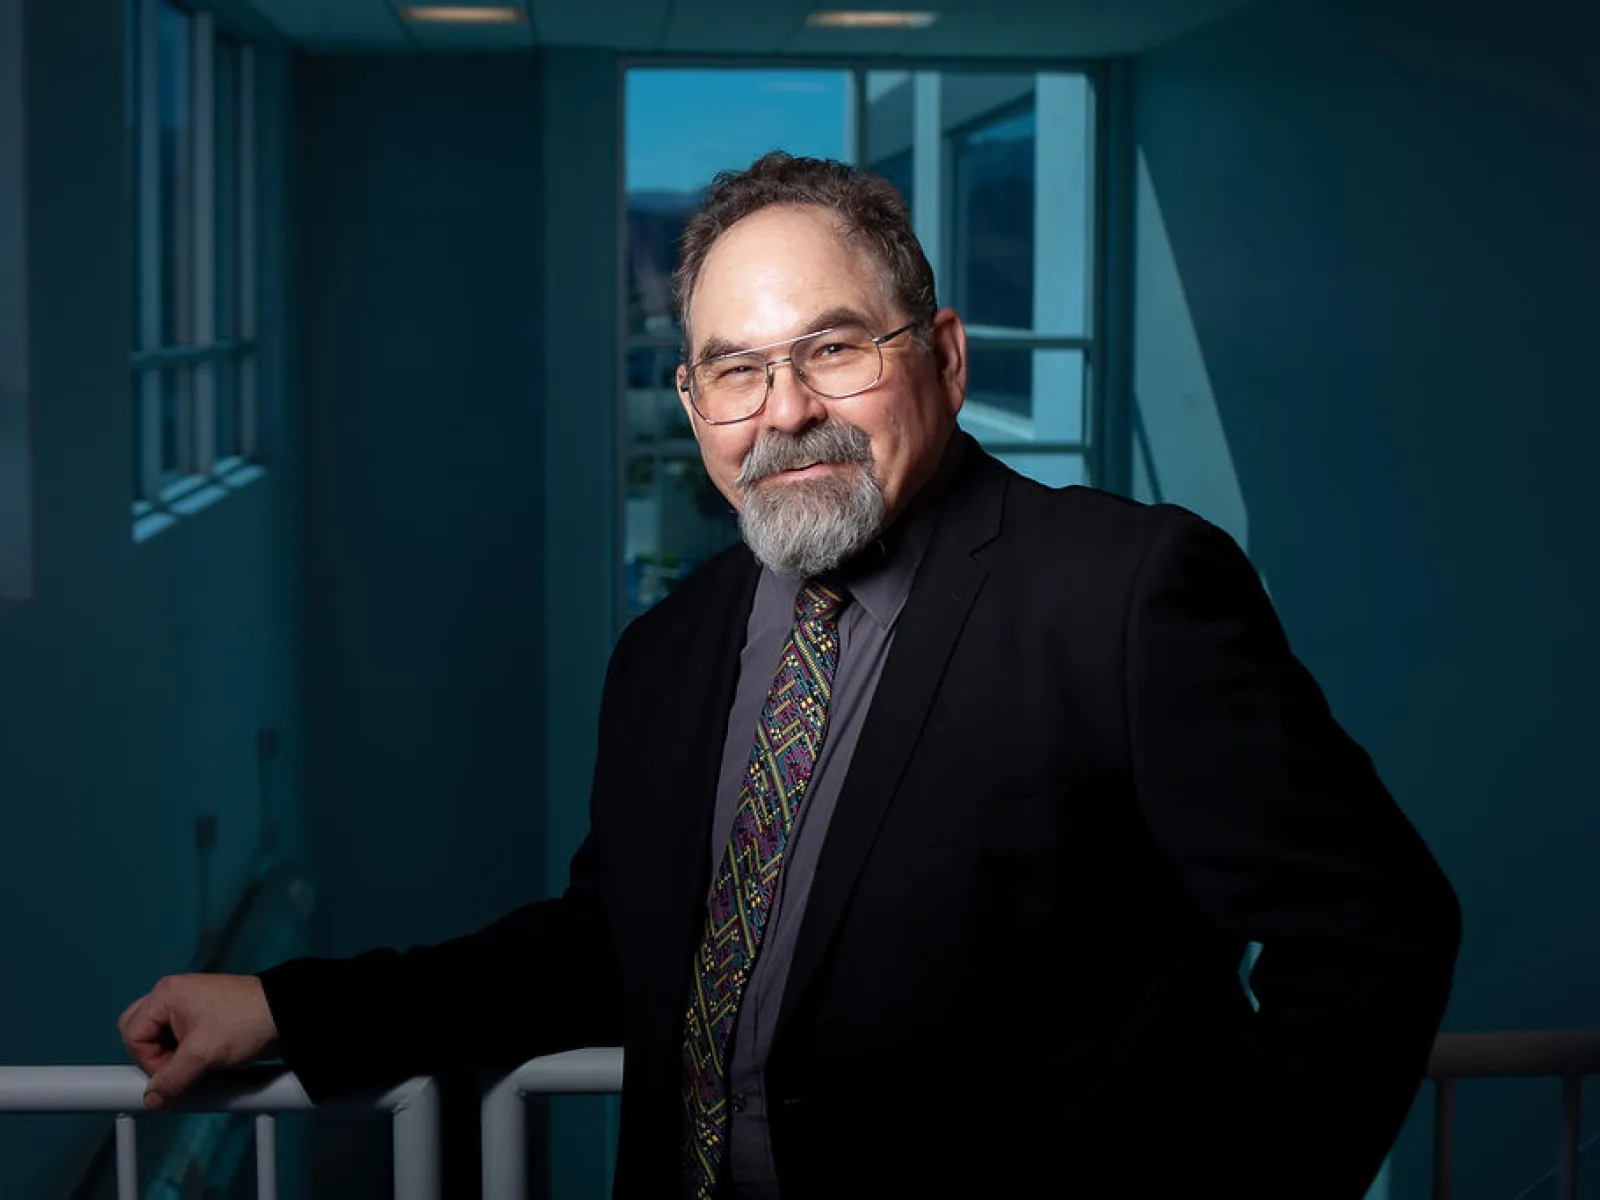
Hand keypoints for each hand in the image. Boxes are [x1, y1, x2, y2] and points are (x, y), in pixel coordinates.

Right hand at [117, 974, 279, 1109]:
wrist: (288, 1015)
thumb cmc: (247, 1023)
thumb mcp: (204, 1055)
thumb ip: (172, 1080)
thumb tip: (152, 1099)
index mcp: (167, 995)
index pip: (132, 1034)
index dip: (147, 1060)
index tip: (172, 1073)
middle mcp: (174, 996)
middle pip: (140, 1032)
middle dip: (154, 1058)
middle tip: (178, 1070)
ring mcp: (190, 1005)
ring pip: (161, 1038)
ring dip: (173, 1058)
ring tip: (196, 1067)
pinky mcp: (205, 1017)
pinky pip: (180, 1039)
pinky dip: (187, 1055)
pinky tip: (205, 1064)